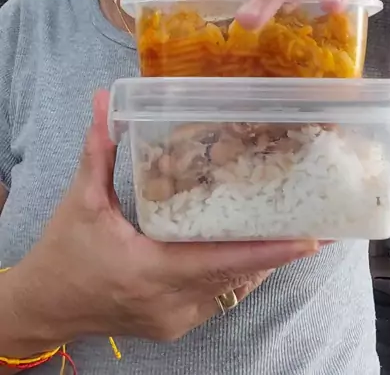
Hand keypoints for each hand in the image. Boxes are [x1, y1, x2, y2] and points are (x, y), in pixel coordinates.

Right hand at [10, 92, 318, 352]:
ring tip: (291, 232)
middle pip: (237, 276)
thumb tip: (105, 100)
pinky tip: (253, 249)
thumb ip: (99, 150)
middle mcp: (171, 302)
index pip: (221, 261)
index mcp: (150, 270)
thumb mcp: (82, 201)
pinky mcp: (175, 323)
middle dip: (276, 252)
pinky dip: (237, 273)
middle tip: (311, 225)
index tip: (307, 240)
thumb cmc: (63, 254)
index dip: (268, 251)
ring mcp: (176, 318)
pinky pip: (218, 297)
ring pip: (232, 289)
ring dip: (260, 262)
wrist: (45, 306)